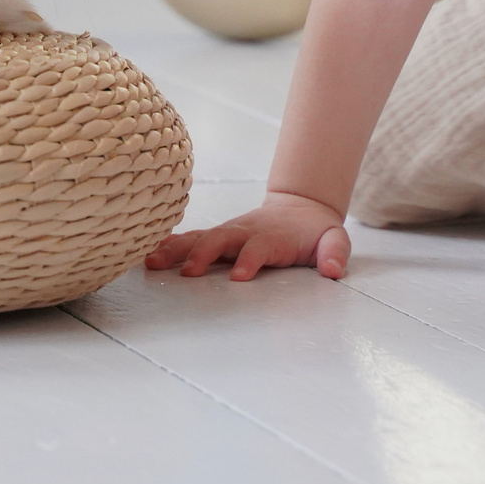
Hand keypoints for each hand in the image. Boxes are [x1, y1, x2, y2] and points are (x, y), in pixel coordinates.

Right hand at [145, 191, 349, 280]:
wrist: (301, 206)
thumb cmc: (317, 231)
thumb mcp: (336, 240)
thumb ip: (336, 253)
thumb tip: (334, 270)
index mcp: (273, 236)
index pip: (259, 248)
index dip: (249, 260)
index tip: (238, 277)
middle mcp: (246, 231)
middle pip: (221, 239)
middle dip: (204, 255)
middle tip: (188, 274)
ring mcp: (230, 231)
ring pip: (200, 237)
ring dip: (176, 249)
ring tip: (151, 263)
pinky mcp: (219, 235)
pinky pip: (192, 238)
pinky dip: (170, 245)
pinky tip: (148, 255)